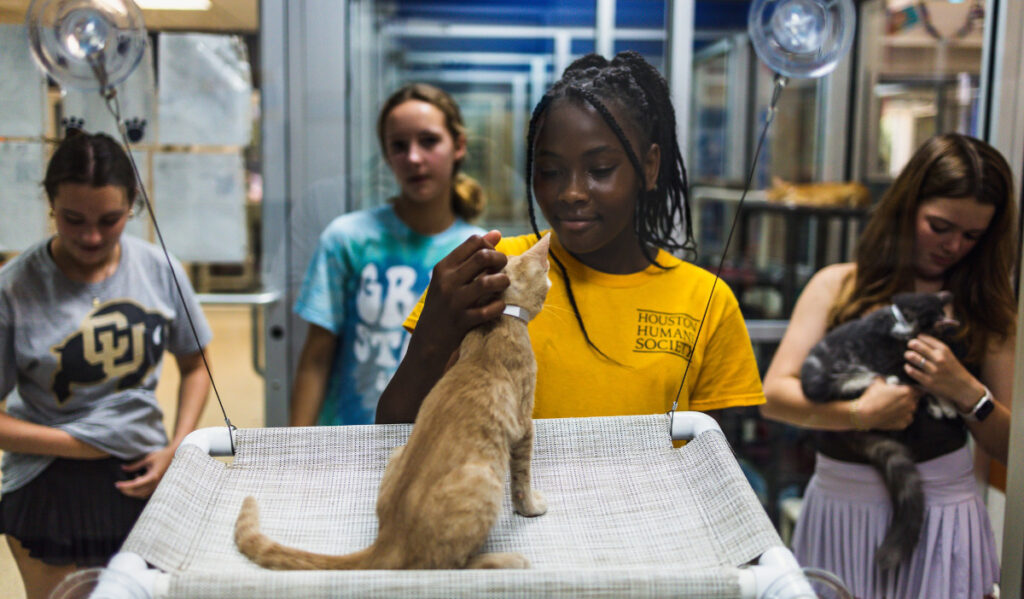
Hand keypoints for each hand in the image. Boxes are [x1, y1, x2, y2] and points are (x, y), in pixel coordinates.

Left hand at [115, 445, 175, 498]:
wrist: (174, 456)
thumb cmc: (161, 456)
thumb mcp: (147, 459)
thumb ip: (134, 465)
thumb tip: (123, 468)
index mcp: (152, 476)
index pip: (135, 484)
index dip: (125, 485)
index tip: (117, 484)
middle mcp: (155, 483)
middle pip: (137, 492)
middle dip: (127, 490)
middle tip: (119, 486)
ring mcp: (157, 485)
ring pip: (142, 494)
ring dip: (133, 491)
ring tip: (127, 484)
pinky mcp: (158, 485)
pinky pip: (146, 492)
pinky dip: (139, 490)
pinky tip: (138, 479)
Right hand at [417, 230, 508, 356]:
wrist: (428, 341)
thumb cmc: (443, 305)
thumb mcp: (450, 279)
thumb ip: (472, 256)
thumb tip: (497, 233)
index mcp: (444, 267)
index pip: (473, 242)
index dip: (491, 246)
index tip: (494, 258)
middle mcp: (447, 281)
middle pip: (483, 257)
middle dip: (500, 260)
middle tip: (503, 269)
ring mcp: (453, 302)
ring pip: (486, 282)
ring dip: (502, 282)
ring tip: (504, 285)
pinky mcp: (461, 322)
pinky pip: (487, 310)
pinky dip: (498, 307)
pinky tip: (499, 306)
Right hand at [855, 378, 920, 429]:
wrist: (865, 415)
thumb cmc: (872, 397)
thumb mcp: (878, 383)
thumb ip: (887, 380)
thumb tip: (887, 378)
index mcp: (907, 392)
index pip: (918, 389)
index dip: (912, 389)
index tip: (906, 389)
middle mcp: (911, 404)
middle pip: (915, 399)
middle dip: (909, 398)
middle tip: (898, 398)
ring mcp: (908, 415)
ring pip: (911, 410)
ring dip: (906, 408)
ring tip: (894, 407)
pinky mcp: (903, 424)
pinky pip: (906, 419)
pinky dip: (902, 417)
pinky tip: (892, 415)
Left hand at [904, 334, 982, 411]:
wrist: (964, 388)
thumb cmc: (953, 370)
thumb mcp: (949, 355)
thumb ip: (935, 347)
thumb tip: (918, 337)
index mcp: (944, 350)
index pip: (924, 337)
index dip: (917, 338)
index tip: (916, 340)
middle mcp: (939, 358)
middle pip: (916, 344)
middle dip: (911, 344)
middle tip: (910, 347)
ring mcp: (933, 370)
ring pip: (912, 356)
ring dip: (907, 355)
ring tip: (908, 356)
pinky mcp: (928, 381)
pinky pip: (911, 371)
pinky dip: (907, 367)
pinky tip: (908, 367)